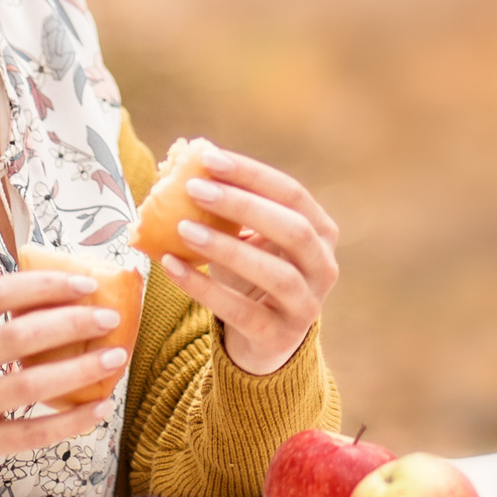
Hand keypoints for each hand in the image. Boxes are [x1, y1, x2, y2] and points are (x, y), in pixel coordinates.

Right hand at [0, 270, 126, 486]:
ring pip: (29, 386)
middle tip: (108, 319)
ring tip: (114, 358)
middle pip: (18, 338)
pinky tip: (96, 409)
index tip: (84, 285)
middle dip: (71, 325)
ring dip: (79, 371)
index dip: (44, 286)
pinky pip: (28, 433)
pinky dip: (68, 422)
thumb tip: (53, 295)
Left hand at [158, 149, 339, 375]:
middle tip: (194, 188)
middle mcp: (324, 267)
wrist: (263, 338)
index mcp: (321, 231)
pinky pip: (242, 312)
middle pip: (293, 229)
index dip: (252, 174)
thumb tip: (180, 162)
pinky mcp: (279, 336)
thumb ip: (230, 208)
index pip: (292, 193)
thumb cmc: (252, 273)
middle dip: (243, 205)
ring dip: (227, 248)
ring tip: (182, 228)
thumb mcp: (248, 238)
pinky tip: (171, 266)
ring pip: (276, 274)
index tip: (209, 158)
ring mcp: (306, 305)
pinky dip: (204, 288)